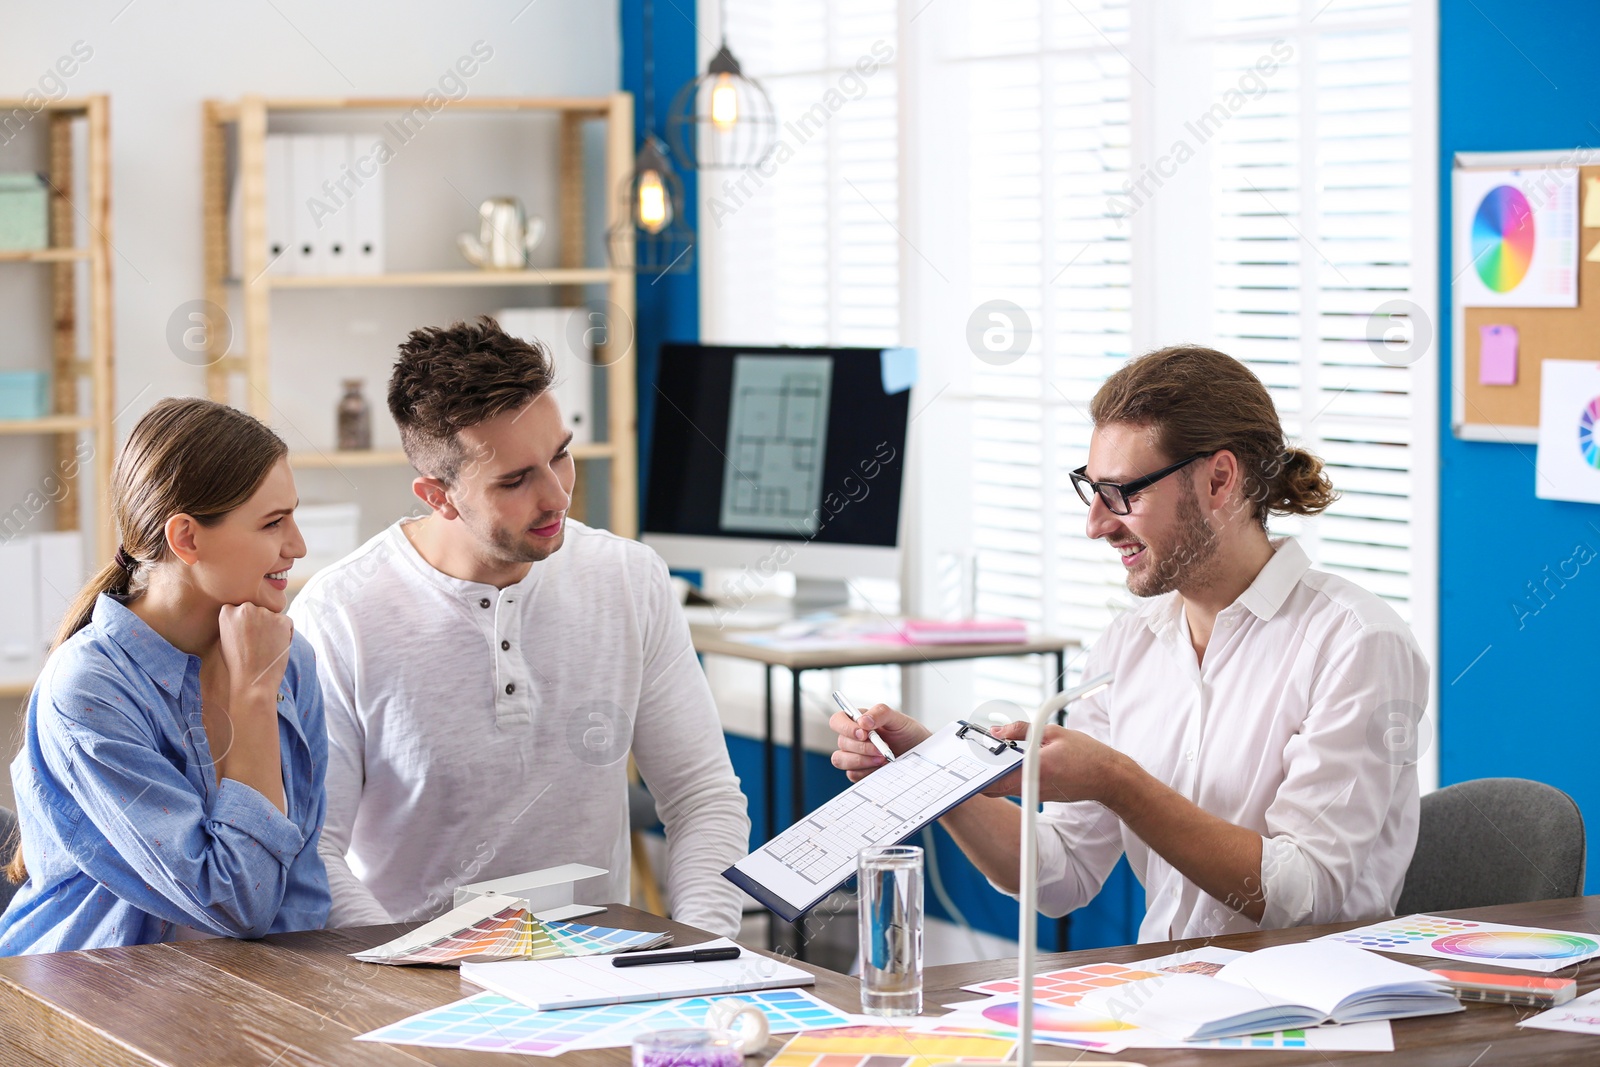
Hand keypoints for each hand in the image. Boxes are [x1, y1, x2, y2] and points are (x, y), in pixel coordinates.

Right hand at [218, 603, 293, 697]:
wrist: (252, 680)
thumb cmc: (237, 664)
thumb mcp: (224, 639)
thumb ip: (232, 623)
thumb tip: (240, 615)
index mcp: (227, 611)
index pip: (240, 609)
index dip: (245, 623)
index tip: (246, 636)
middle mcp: (245, 608)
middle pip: (257, 610)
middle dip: (259, 622)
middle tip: (258, 643)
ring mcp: (264, 613)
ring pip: (272, 616)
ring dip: (273, 627)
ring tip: (266, 647)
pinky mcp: (282, 620)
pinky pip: (287, 622)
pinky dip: (286, 633)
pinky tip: (277, 647)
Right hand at [829, 703, 929, 780]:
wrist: (919, 753)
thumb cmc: (908, 733)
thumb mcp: (898, 719)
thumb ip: (880, 713)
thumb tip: (862, 721)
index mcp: (857, 721)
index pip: (837, 721)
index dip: (845, 727)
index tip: (863, 733)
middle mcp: (852, 738)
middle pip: (841, 742)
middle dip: (862, 747)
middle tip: (881, 749)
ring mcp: (854, 756)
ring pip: (841, 760)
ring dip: (862, 760)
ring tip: (882, 758)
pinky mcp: (859, 771)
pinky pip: (852, 774)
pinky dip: (867, 771)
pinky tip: (881, 767)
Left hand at [978, 722, 1126, 804]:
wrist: (1109, 778)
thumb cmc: (1086, 754)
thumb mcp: (1053, 732)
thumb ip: (1021, 730)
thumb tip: (996, 731)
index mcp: (1035, 770)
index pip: (994, 779)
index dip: (977, 768)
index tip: (970, 753)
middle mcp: (1033, 788)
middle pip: (993, 787)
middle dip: (982, 771)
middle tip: (979, 751)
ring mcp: (1035, 796)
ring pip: (1003, 788)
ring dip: (995, 773)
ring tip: (997, 751)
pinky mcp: (1040, 797)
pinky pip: (1016, 788)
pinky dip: (1009, 776)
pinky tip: (1014, 759)